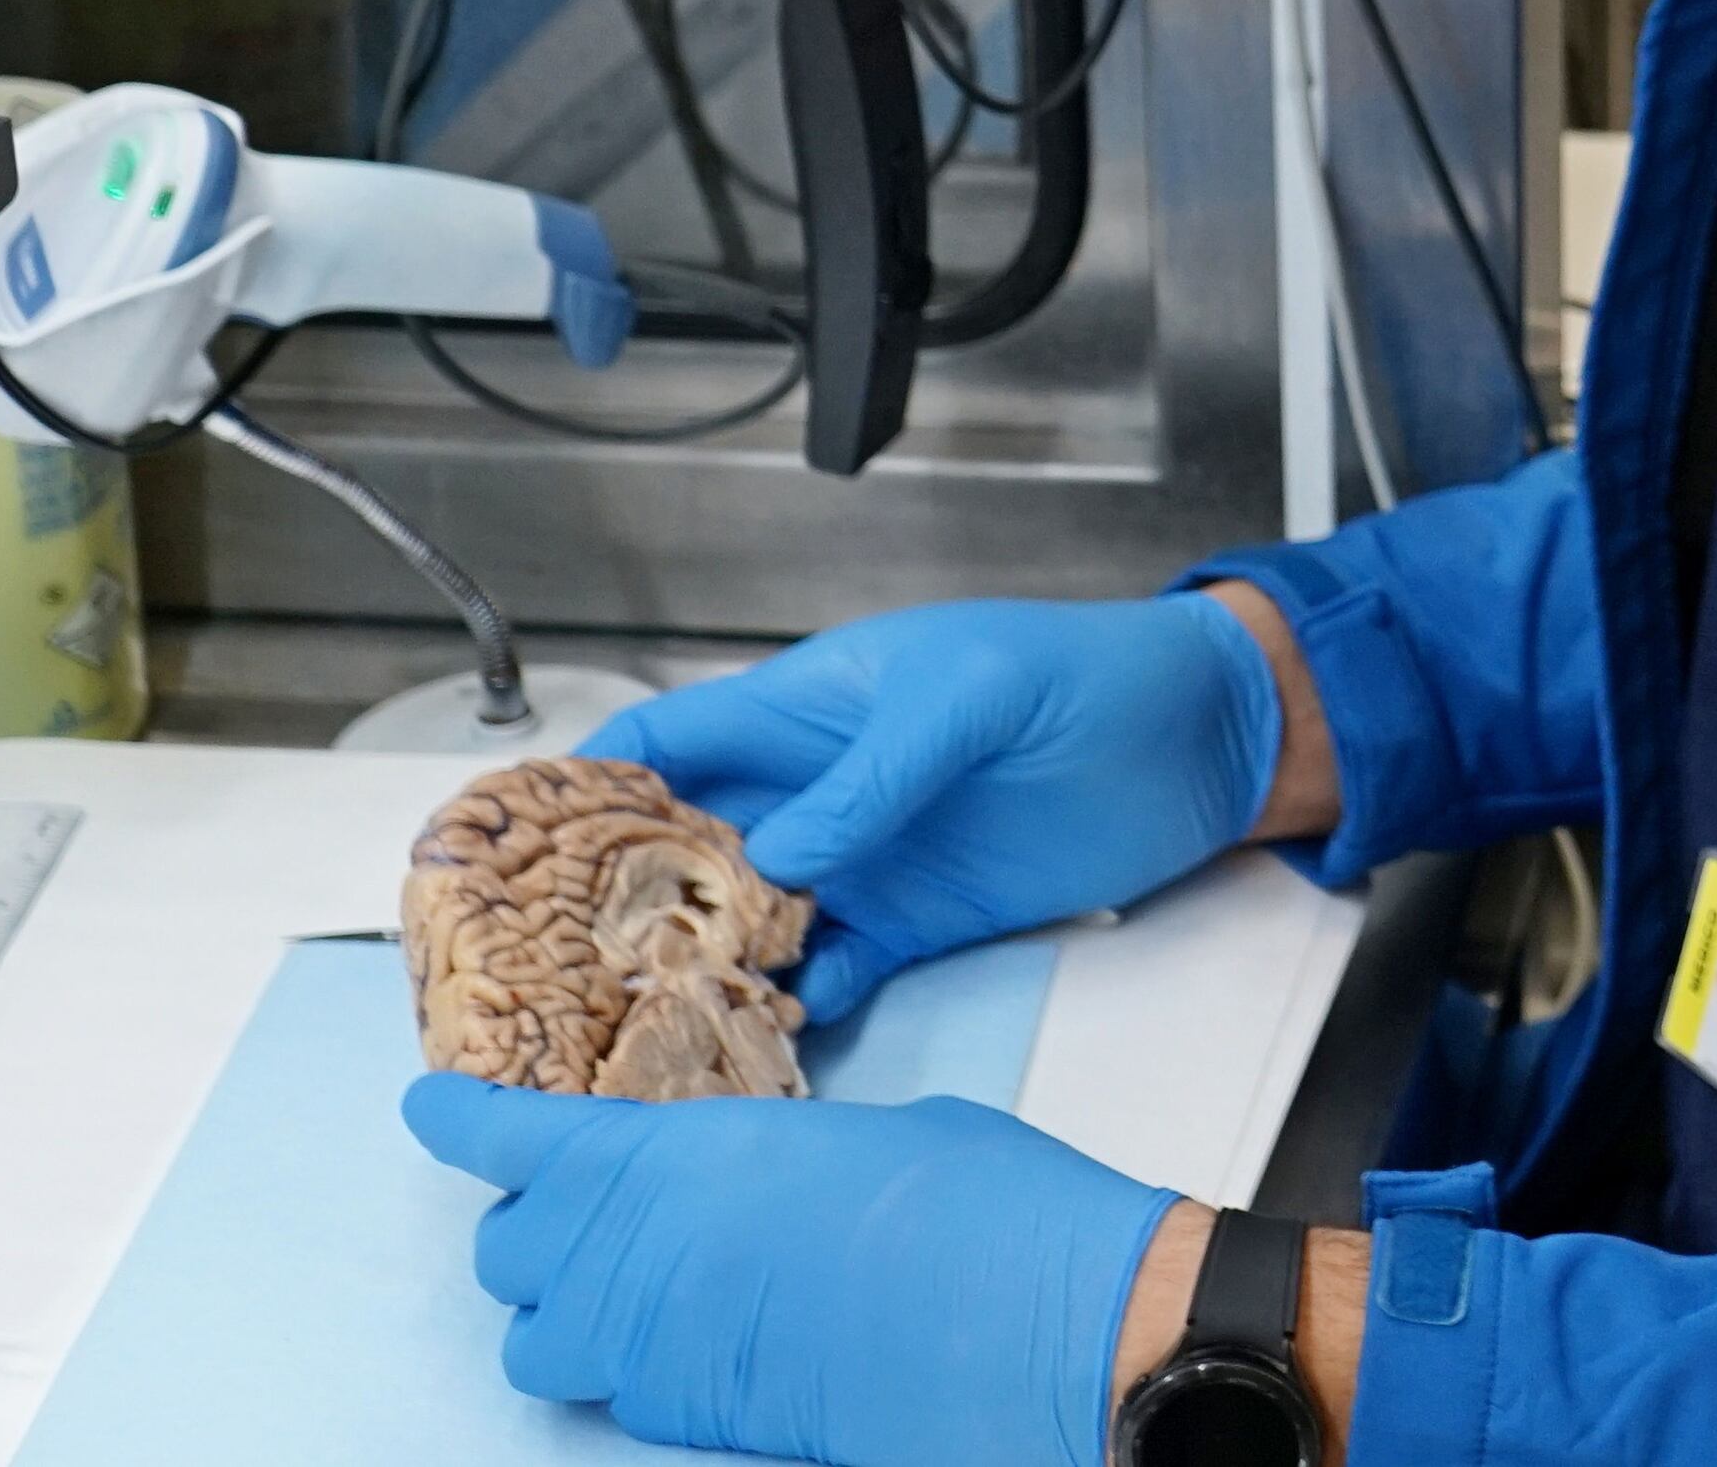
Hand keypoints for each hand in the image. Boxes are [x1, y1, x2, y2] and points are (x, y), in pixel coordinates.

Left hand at [404, 1075, 1172, 1466]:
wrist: (1006, 1321)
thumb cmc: (962, 1201)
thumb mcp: (858, 1136)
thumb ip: (767, 1158)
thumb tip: (762, 1183)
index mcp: (668, 1152)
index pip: (515, 1138)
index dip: (459, 1122)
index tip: (429, 1106)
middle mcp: (627, 1252)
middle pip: (509, 1251)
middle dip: (538, 1232)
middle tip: (596, 1216)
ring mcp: (646, 1346)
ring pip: (535, 1343)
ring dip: (564, 1316)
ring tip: (632, 1297)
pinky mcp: (683, 1415)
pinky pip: (611, 1394)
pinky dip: (631, 1371)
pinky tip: (703, 1344)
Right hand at [584, 593, 1279, 1015]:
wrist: (1202, 736)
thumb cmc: (1087, 674)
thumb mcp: (969, 694)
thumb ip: (873, 772)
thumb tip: (785, 853)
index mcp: (806, 711)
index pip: (668, 746)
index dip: (587, 793)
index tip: (514, 854)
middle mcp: (817, 791)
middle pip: (686, 852)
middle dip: (619, 910)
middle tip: (557, 977)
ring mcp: (862, 861)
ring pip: (748, 924)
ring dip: (700, 973)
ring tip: (637, 1032)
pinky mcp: (917, 920)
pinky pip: (831, 972)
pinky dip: (794, 1008)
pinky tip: (761, 1043)